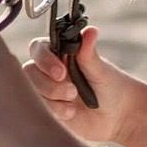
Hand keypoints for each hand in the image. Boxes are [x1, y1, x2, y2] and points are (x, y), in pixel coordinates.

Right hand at [23, 27, 138, 145]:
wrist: (117, 116)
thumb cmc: (111, 86)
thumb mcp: (101, 70)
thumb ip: (89, 53)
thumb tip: (90, 30)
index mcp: (61, 52)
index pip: (38, 48)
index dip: (44, 59)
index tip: (61, 72)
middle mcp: (49, 69)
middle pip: (30, 71)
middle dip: (49, 84)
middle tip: (72, 91)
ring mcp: (46, 90)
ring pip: (32, 91)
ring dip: (52, 98)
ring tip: (74, 101)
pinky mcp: (47, 109)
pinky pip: (39, 109)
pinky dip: (55, 111)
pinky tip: (71, 112)